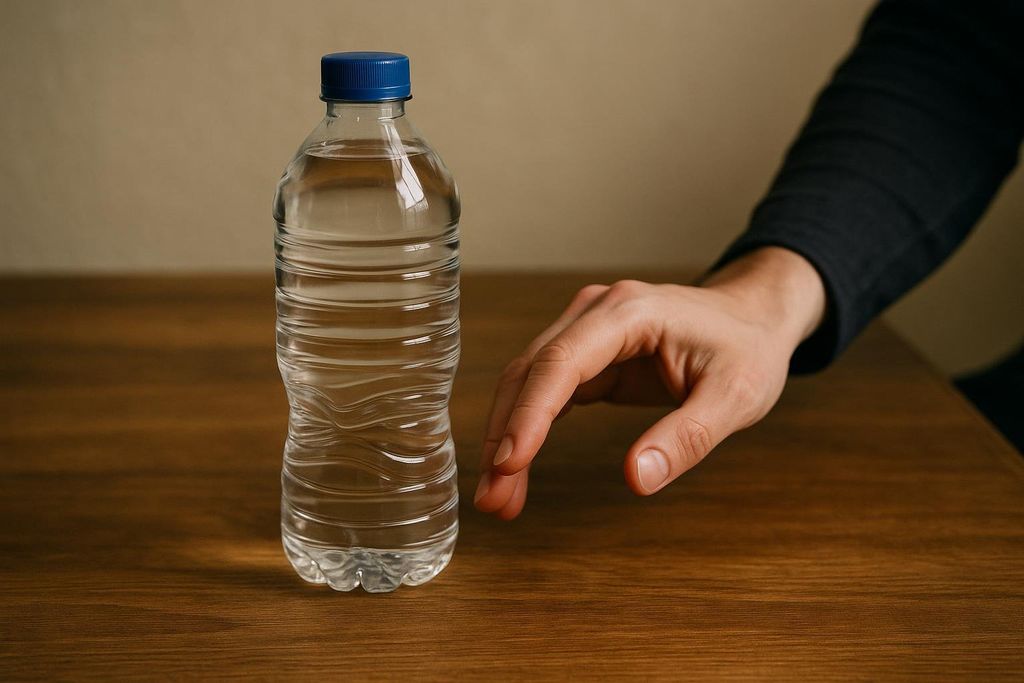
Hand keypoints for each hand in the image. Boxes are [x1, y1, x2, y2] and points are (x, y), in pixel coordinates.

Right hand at [473, 246, 826, 518]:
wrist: (754, 319)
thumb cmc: (748, 350)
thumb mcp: (735, 398)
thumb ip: (687, 437)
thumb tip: (636, 479)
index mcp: (629, 312)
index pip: (561, 363)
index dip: (530, 415)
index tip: (508, 464)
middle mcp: (596, 313)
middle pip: (531, 373)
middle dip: (505, 436)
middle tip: (492, 499)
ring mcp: (586, 330)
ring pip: (528, 382)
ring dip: (507, 437)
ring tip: (497, 497)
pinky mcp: (587, 353)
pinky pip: (544, 391)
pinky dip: (527, 429)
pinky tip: (515, 468)